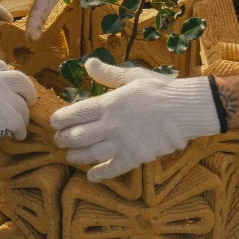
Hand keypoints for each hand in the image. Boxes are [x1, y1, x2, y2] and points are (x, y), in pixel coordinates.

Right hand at [0, 60, 37, 166]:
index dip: (6, 78)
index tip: (8, 88)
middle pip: (19, 79)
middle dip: (26, 91)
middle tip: (28, 102)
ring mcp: (0, 96)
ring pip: (22, 104)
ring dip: (22, 115)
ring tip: (17, 127)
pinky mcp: (8, 115)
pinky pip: (21, 123)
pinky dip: (20, 131)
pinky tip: (15, 136)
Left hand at [50, 58, 221, 180]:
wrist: (184, 110)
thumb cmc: (159, 90)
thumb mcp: (132, 76)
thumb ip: (108, 74)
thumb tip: (88, 63)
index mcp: (109, 104)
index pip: (76, 113)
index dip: (61, 119)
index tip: (54, 122)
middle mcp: (110, 125)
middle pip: (78, 136)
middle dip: (64, 139)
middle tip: (59, 140)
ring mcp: (121, 143)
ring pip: (90, 154)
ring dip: (76, 156)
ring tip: (70, 156)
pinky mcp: (134, 157)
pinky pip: (112, 169)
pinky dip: (99, 174)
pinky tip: (91, 175)